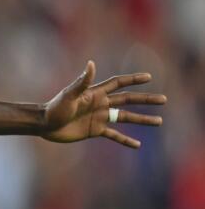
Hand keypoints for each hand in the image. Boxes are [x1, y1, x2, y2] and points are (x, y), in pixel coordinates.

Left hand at [42, 61, 165, 147]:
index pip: (119, 83)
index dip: (134, 80)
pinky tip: (138, 145)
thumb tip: (91, 64)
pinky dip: (126, 140)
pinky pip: (114, 135)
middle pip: (128, 100)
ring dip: (142, 119)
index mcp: (96, 93)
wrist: (44, 125)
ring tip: (159, 121)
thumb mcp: (69, 95)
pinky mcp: (95, 131)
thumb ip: (82, 82)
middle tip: (164, 100)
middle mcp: (101, 104)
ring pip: (126, 117)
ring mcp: (100, 118)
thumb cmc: (54, 108)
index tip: (149, 77)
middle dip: (146, 99)